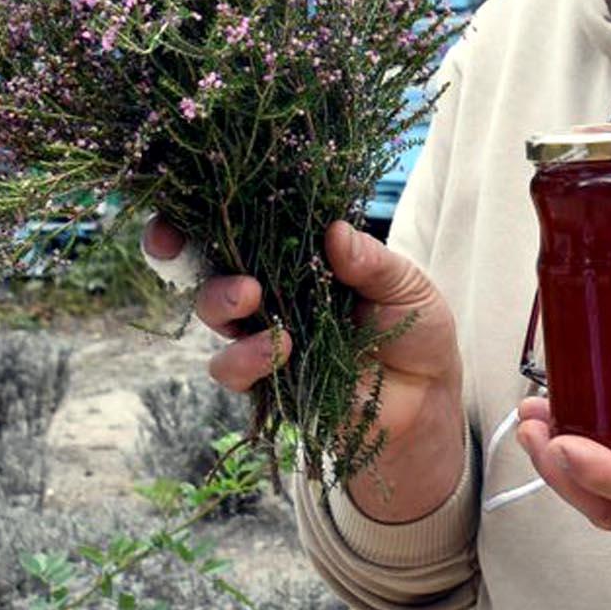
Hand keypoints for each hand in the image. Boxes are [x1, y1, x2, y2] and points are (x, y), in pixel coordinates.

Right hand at [143, 215, 466, 519]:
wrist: (427, 395)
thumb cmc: (416, 326)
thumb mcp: (406, 285)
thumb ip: (371, 261)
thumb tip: (334, 230)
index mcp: (301, 249)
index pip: (242, 222)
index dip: (202, 214)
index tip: (183, 214)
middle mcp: (273, 285)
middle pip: (214, 262)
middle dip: (200, 255)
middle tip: (240, 276)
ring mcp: (265, 330)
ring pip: (215, 312)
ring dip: (222, 304)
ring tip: (252, 301)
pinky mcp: (267, 377)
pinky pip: (232, 369)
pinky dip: (245, 358)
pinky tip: (278, 350)